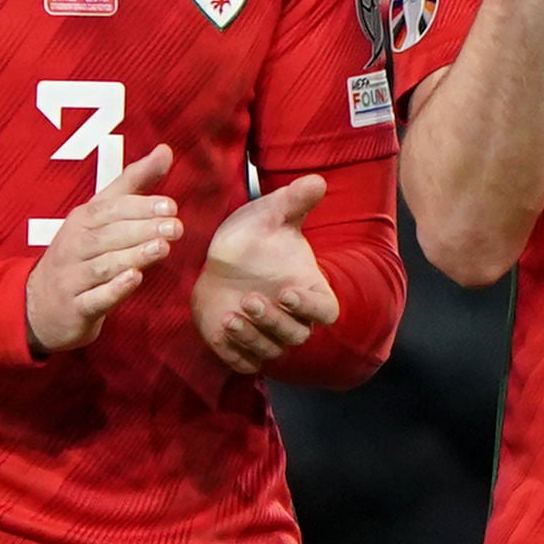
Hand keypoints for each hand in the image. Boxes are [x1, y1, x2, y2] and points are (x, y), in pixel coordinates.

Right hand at [28, 144, 178, 355]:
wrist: (38, 305)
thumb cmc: (80, 253)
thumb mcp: (101, 216)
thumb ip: (134, 184)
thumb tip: (165, 150)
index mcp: (82, 221)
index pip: (110, 209)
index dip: (139, 206)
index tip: (170, 205)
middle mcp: (74, 246)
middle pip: (108, 235)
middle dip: (142, 229)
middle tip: (175, 226)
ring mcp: (72, 278)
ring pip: (102, 265)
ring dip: (132, 256)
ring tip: (162, 248)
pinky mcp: (75, 308)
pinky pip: (94, 299)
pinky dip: (114, 289)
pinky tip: (135, 279)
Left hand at [190, 175, 339, 375]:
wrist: (216, 260)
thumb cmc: (252, 237)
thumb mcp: (271, 215)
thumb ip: (295, 201)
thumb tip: (318, 180)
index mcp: (309, 289)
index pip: (327, 311)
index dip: (310, 307)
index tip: (287, 291)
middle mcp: (293, 318)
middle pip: (298, 335)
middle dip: (273, 321)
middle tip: (248, 299)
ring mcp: (267, 336)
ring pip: (271, 351)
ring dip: (252, 337)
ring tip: (230, 315)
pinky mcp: (241, 348)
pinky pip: (245, 363)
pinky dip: (235, 352)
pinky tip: (220, 329)